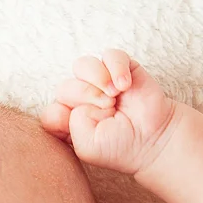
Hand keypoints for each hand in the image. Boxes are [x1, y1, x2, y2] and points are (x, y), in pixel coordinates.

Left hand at [40, 49, 177, 174]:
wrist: (153, 139)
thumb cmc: (120, 146)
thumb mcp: (86, 147)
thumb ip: (68, 126)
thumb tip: (74, 101)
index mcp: (68, 120)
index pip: (50, 112)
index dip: (63, 116)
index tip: (85, 126)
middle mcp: (80, 99)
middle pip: (64, 87)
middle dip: (85, 97)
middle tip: (108, 109)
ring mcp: (100, 81)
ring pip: (82, 65)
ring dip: (97, 79)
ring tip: (114, 96)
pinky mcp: (120, 68)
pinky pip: (110, 55)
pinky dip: (116, 68)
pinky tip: (125, 86)